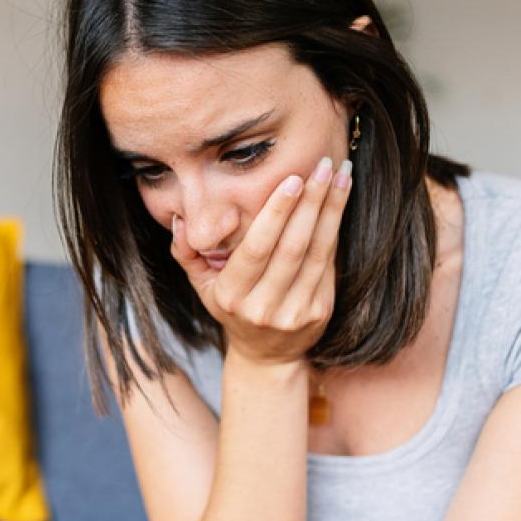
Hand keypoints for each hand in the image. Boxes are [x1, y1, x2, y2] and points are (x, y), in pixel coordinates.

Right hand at [171, 156, 351, 366]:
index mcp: (231, 295)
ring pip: (317, 253)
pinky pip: (329, 266)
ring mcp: (294, 312)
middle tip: (322, 164)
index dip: (277, 214)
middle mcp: (263, 307)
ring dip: (331, 211)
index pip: (257, 249)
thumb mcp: (202, 285)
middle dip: (310, 202)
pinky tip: (340, 203)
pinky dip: (335, 231)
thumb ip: (186, 252)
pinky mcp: (319, 313)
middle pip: (292, 247)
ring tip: (340, 174)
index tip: (292, 180)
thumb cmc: (232, 308)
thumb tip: (180, 219)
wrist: (265, 355)